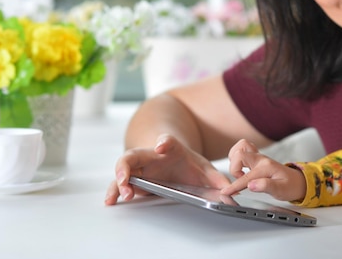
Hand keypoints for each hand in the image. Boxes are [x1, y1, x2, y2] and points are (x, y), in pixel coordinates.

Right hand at [104, 134, 230, 204]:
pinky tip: (111, 200)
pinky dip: (114, 191)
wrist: (174, 159)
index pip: (167, 140)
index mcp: (171, 148)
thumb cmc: (187, 163)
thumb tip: (230, 190)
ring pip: (123, 170)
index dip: (164, 141)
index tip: (162, 145)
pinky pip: (119, 184)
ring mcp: (140, 167)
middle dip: (128, 165)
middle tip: (127, 177)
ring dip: (120, 181)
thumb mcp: (204, 168)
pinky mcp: (133, 180)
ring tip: (123, 193)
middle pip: (135, 155)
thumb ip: (216, 178)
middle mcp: (151, 155)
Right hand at [220, 139, 305, 201]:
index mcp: (266, 167)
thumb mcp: (281, 190)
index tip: (226, 192)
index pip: (246, 177)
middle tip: (239, 180)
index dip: (234, 186)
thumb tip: (251, 185)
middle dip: (234, 168)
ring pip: (240, 147)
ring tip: (238, 173)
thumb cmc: (290, 186)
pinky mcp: (256, 158)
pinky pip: (243, 149)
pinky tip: (240, 167)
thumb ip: (266, 187)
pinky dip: (237, 156)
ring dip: (234, 160)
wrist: (298, 181)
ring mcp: (258, 157)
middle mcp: (261, 159)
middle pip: (239, 154)